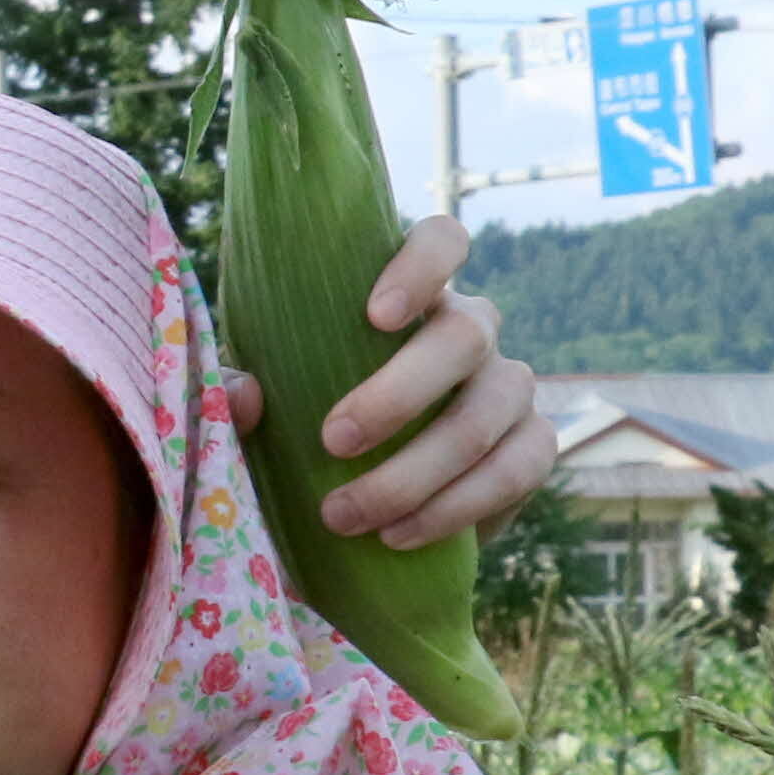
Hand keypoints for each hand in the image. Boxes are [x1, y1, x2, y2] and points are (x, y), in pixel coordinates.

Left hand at [222, 213, 550, 549]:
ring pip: (485, 414)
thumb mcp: (265, 408)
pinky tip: (398, 534)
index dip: (422, 264)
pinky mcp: (533, 447)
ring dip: (413, 472)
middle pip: (465, 335)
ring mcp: (510, 386)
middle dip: (398, 394)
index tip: (376, 315)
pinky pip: (515, 471)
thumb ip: (240, 392)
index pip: (443, 239)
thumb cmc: (305, 432)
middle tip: (332, 442)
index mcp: (411, 296)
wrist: (358, 515)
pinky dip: (453, 509)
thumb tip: (247, 393)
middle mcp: (472, 329)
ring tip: (345, 515)